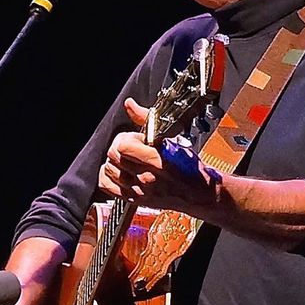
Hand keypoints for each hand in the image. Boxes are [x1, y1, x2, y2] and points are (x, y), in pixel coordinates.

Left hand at [97, 98, 221, 213]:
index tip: (134, 138)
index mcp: (157, 161)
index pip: (123, 146)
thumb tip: (130, 105)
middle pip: (113, 156)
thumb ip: (147, 121)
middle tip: (130, 146)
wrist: (198, 193)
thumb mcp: (172, 139)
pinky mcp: (134, 199)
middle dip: (119, 146)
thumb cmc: (188, 167)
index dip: (125, 138)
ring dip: (114, 161)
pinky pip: (106, 185)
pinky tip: (118, 171)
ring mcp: (139, 190)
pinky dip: (107, 175)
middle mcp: (146, 178)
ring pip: (108, 170)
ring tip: (126, 159)